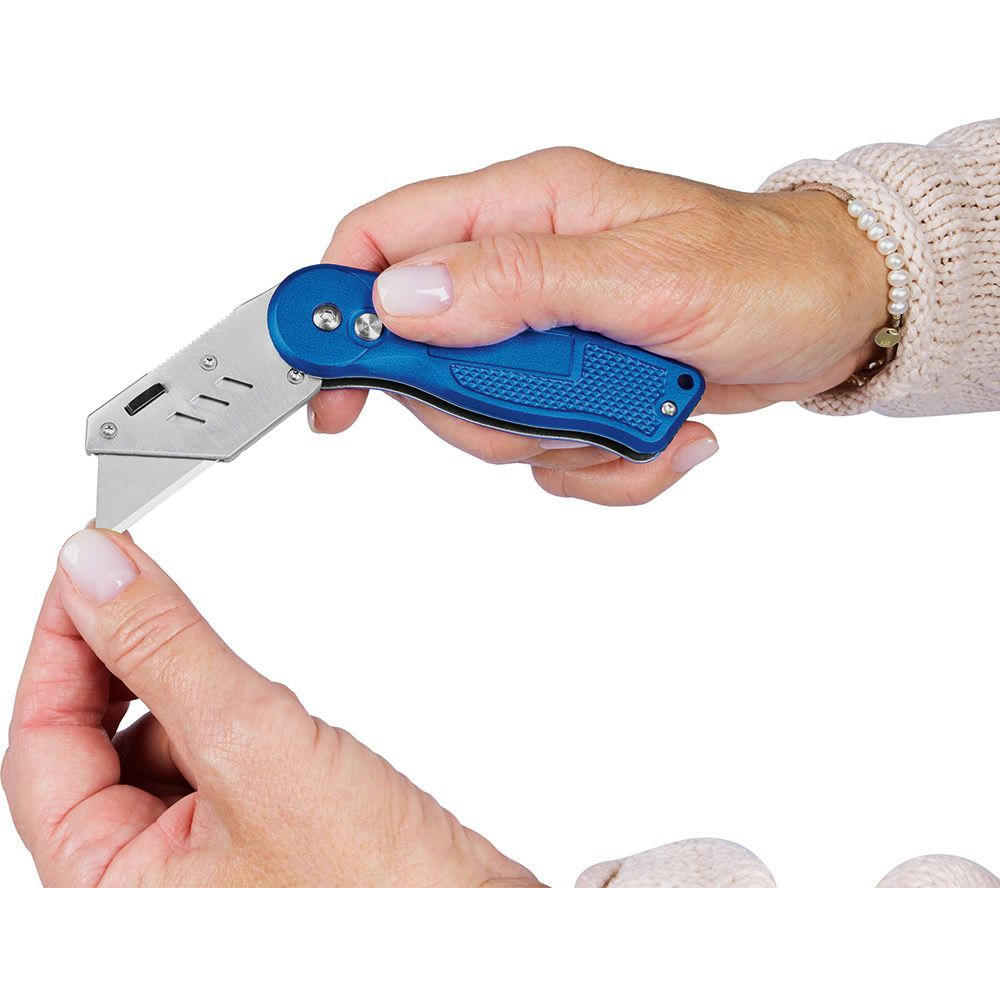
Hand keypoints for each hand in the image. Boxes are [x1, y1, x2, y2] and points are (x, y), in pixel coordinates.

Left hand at [2, 529, 539, 886]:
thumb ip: (167, 652)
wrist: (489, 939)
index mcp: (106, 900)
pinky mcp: (246, 846)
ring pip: (153, 749)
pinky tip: (274, 720)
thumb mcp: (256, 747)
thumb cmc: (386, 901)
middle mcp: (139, 894)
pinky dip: (230, 719)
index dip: (58, 643)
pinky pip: (208, 763)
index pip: (39, 748)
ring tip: (243, 683)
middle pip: (87, 746)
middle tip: (143, 585)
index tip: (87, 566)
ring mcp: (194, 873)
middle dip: (124, 665)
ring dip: (184, 692)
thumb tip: (95, 573)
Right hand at [311, 147, 885, 504]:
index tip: (326, 386)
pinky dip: (604, 466)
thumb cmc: (760, 271)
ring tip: (642, 414)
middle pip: (428, 358)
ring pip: (488, 419)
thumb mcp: (641, 277)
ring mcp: (547, 337)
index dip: (336, 308)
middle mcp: (523, 272)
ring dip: (563, 441)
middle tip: (556, 409)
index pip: (384, 240)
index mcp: (524, 210)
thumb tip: (403, 299)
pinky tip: (662, 435)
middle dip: (486, 408)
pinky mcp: (576, 390)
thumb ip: (516, 284)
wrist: (831, 319)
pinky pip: (549, 454)